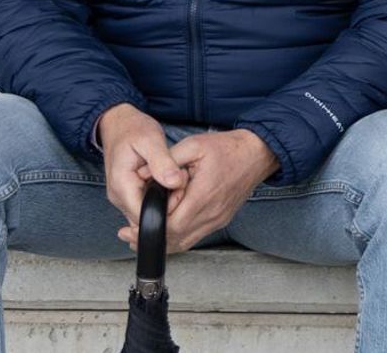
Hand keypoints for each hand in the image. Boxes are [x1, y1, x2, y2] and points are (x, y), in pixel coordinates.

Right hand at [98, 103, 187, 237]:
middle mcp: (119, 197)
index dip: (165, 208)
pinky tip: (169, 183)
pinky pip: (146, 206)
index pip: (143, 215)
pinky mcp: (130, 195)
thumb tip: (174, 182)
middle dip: (167, 207)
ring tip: (175, 180)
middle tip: (180, 182)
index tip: (179, 189)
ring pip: (147, 214)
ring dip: (165, 203)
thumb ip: (162, 162)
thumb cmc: (133, 130)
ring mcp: (123, 197)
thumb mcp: (150, 140)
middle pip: (145, 218)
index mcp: (122, 185)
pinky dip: (160, 199)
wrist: (119, 125)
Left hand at [118, 129, 278, 252]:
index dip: (149, 227)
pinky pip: (195, 236)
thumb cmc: (228, 148)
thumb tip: (141, 175)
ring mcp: (218, 219)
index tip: (132, 224)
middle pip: (176, 238)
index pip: (171, 225)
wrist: (257, 153)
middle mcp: (212, 213)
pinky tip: (166, 229)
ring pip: (185, 242)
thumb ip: (166, 161)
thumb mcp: (193, 145)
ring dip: (164, 240)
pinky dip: (178, 236)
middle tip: (129, 233)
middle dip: (150, 237)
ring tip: (142, 234)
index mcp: (203, 195)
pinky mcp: (221, 220)